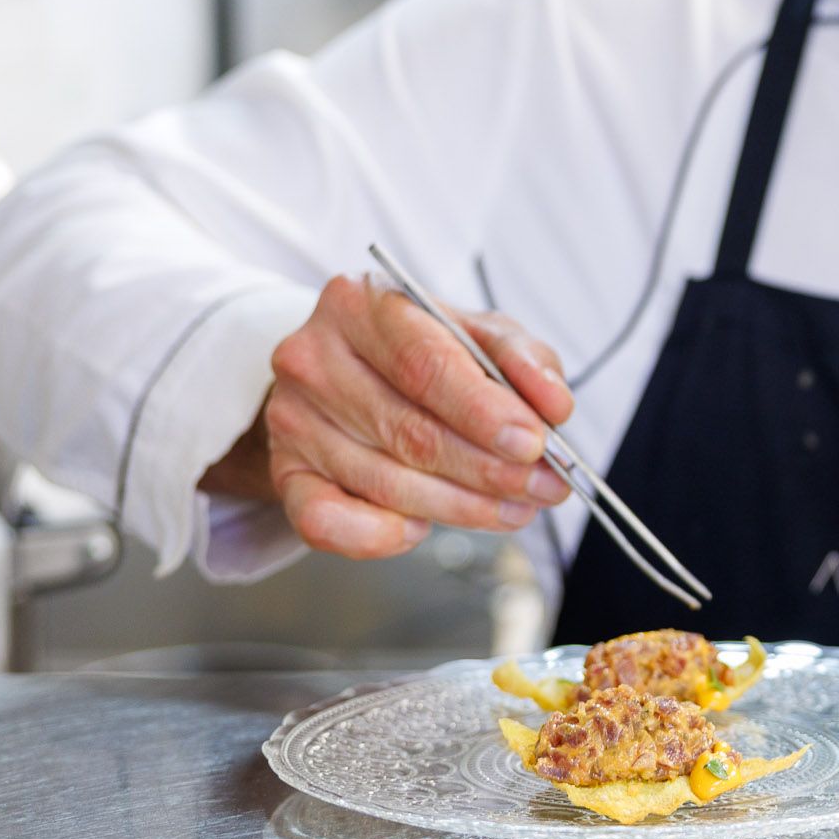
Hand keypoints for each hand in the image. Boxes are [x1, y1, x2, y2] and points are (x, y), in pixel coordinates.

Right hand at [251, 274, 575, 559]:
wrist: (343, 371)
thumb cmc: (418, 350)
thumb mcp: (475, 332)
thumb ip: (521, 359)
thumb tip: (554, 404)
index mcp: (360, 303)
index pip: (425, 364)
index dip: (484, 412)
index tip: (534, 443)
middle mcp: (313, 357)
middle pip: (409, 429)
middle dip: (487, 469)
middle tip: (542, 488)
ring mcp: (291, 417)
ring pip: (383, 479)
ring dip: (459, 506)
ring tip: (513, 510)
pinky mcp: (283, 472)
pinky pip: (324, 519)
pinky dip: (378, 535)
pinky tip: (420, 530)